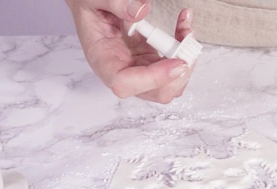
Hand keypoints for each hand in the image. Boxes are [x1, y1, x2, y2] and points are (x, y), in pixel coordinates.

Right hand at [66, 0, 195, 102]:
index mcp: (102, 61)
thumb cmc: (88, 7)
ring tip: (185, 28)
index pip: (125, 84)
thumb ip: (115, 4)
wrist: (91, 7)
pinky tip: (183, 26)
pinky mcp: (151, 61)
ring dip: (186, 59)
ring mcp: (139, 69)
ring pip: (170, 83)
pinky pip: (174, 65)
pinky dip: (184, 47)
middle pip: (156, 92)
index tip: (176, 63)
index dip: (153, 79)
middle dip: (179, 73)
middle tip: (187, 42)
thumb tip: (141, 11)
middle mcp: (122, 72)